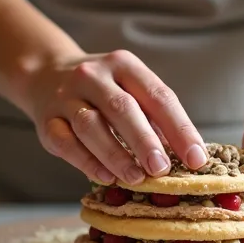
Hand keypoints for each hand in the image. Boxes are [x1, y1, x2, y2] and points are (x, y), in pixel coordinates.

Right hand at [28, 50, 207, 184]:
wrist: (46, 74)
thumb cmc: (102, 90)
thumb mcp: (129, 88)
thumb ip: (153, 117)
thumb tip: (184, 156)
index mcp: (123, 65)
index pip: (158, 95)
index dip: (180, 128)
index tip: (197, 158)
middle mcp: (93, 76)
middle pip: (122, 108)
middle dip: (144, 140)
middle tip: (162, 169)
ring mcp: (66, 97)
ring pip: (90, 126)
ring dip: (115, 154)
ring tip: (136, 177)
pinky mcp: (46, 120)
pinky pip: (66, 142)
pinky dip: (86, 161)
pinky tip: (106, 177)